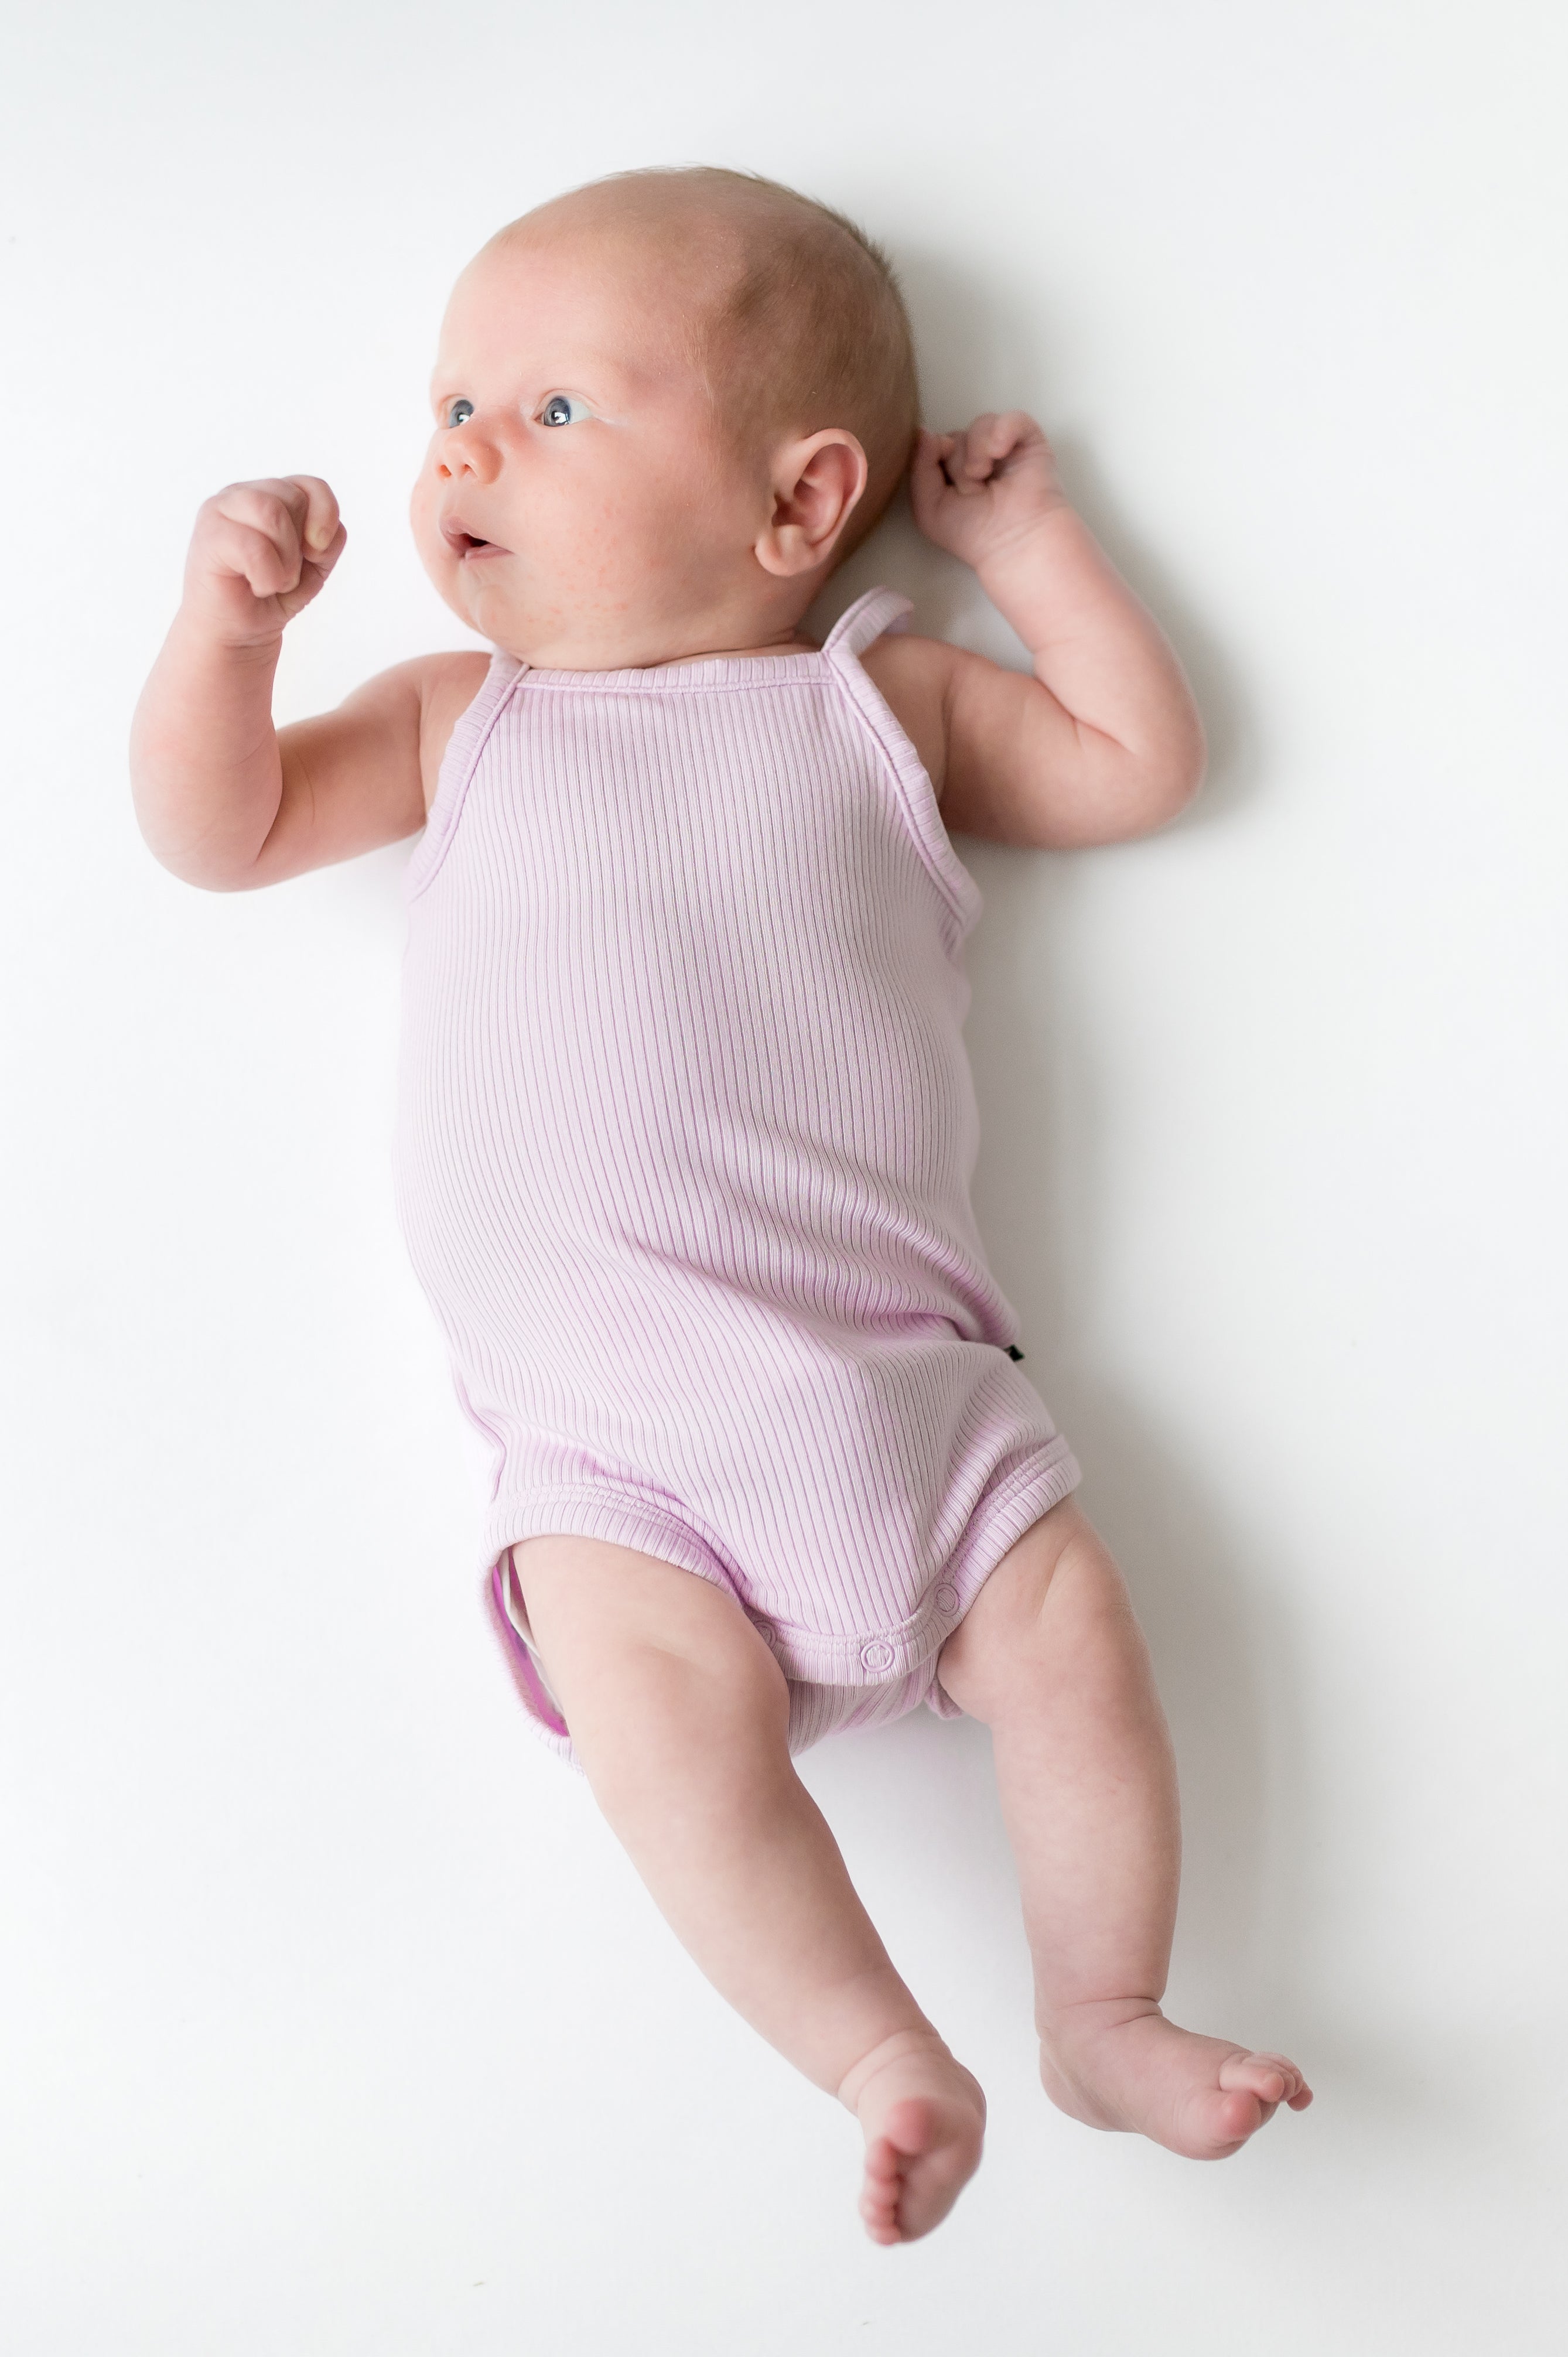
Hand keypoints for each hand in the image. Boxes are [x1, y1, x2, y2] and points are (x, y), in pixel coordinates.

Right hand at [180, 475, 346, 649]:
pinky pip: (253, 545)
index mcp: (270, 494)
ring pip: (271, 511)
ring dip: (284, 560)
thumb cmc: (272, 595)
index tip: (316, 553)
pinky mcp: (208, 535)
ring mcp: (220, 510)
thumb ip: (328, 540)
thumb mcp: (314, 566)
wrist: (237, 632)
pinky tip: (257, 586)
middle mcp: (243, 494)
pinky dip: (267, 575)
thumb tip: (320, 534)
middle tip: (285, 574)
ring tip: (272, 581)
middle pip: (292, 498)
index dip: (325, 517)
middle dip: (299, 547)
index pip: (312, 486)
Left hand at [910, 413, 1067, 573]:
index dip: (934, 452)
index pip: (937, 444)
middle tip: (971, 490)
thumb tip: (923, 431)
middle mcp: (979, 459)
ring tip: (984, 477)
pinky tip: (999, 452)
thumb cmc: (972, 533)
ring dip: (977, 451)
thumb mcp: (928, 507)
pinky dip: (1003, 430)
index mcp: (955, 474)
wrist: (1013, 541)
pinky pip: (1013, 418)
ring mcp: (1005, 449)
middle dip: (957, 461)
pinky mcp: (1030, 442)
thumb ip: (919, 468)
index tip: (943, 475)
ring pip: (981, 424)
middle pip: (956, 435)